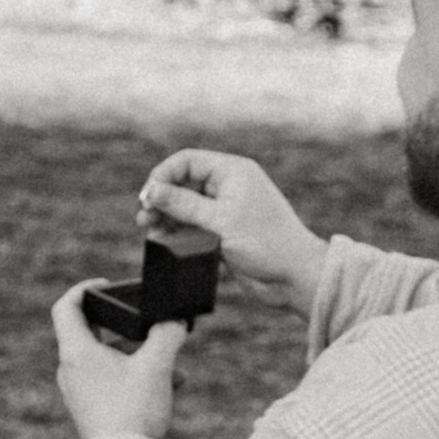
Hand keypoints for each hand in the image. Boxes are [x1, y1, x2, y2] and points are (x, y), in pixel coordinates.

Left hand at [52, 286, 184, 438]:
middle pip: (90, 332)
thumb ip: (168, 335)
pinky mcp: (91, 410)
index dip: (84, 288)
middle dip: (125, 325)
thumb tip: (176, 321)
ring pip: (107, 359)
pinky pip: (112, 381)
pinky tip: (171, 385)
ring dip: (139, 355)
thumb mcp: (157, 366)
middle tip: (146, 320)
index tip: (107, 284)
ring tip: (173, 363)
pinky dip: (136, 376)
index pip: (66, 307)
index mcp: (77, 352)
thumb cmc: (133, 411)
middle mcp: (71, 370)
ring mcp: (79, 392)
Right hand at [138, 148, 322, 311]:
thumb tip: (151, 191)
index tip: (147, 198)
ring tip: (150, 233)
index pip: (187, 161)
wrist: (294, 277)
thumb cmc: (267, 244)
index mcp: (232, 172)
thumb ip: (182, 205)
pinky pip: (193, 227)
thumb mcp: (219, 222)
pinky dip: (178, 234)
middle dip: (161, 200)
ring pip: (185, 208)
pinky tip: (164, 242)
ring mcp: (225, 211)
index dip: (162, 176)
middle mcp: (228, 187)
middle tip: (143, 219)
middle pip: (182, 184)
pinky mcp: (223, 234)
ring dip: (166, 219)